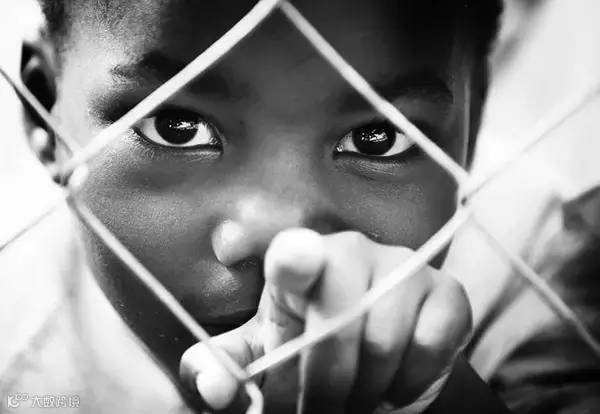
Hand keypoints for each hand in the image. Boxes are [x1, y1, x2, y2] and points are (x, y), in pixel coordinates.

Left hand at [180, 229, 471, 412]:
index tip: (294, 263)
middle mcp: (353, 251)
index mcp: (298, 261)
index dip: (295, 259)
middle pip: (339, 321)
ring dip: (363, 391)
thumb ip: (229, 371)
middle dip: (323, 385)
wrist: (376, 355)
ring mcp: (405, 267)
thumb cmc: (310, 346)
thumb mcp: (264, 357)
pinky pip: (429, 346)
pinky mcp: (448, 294)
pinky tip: (392, 386)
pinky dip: (407, 383)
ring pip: (383, 341)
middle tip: (317, 413)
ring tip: (352, 401)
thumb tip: (214, 387)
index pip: (294, 252)